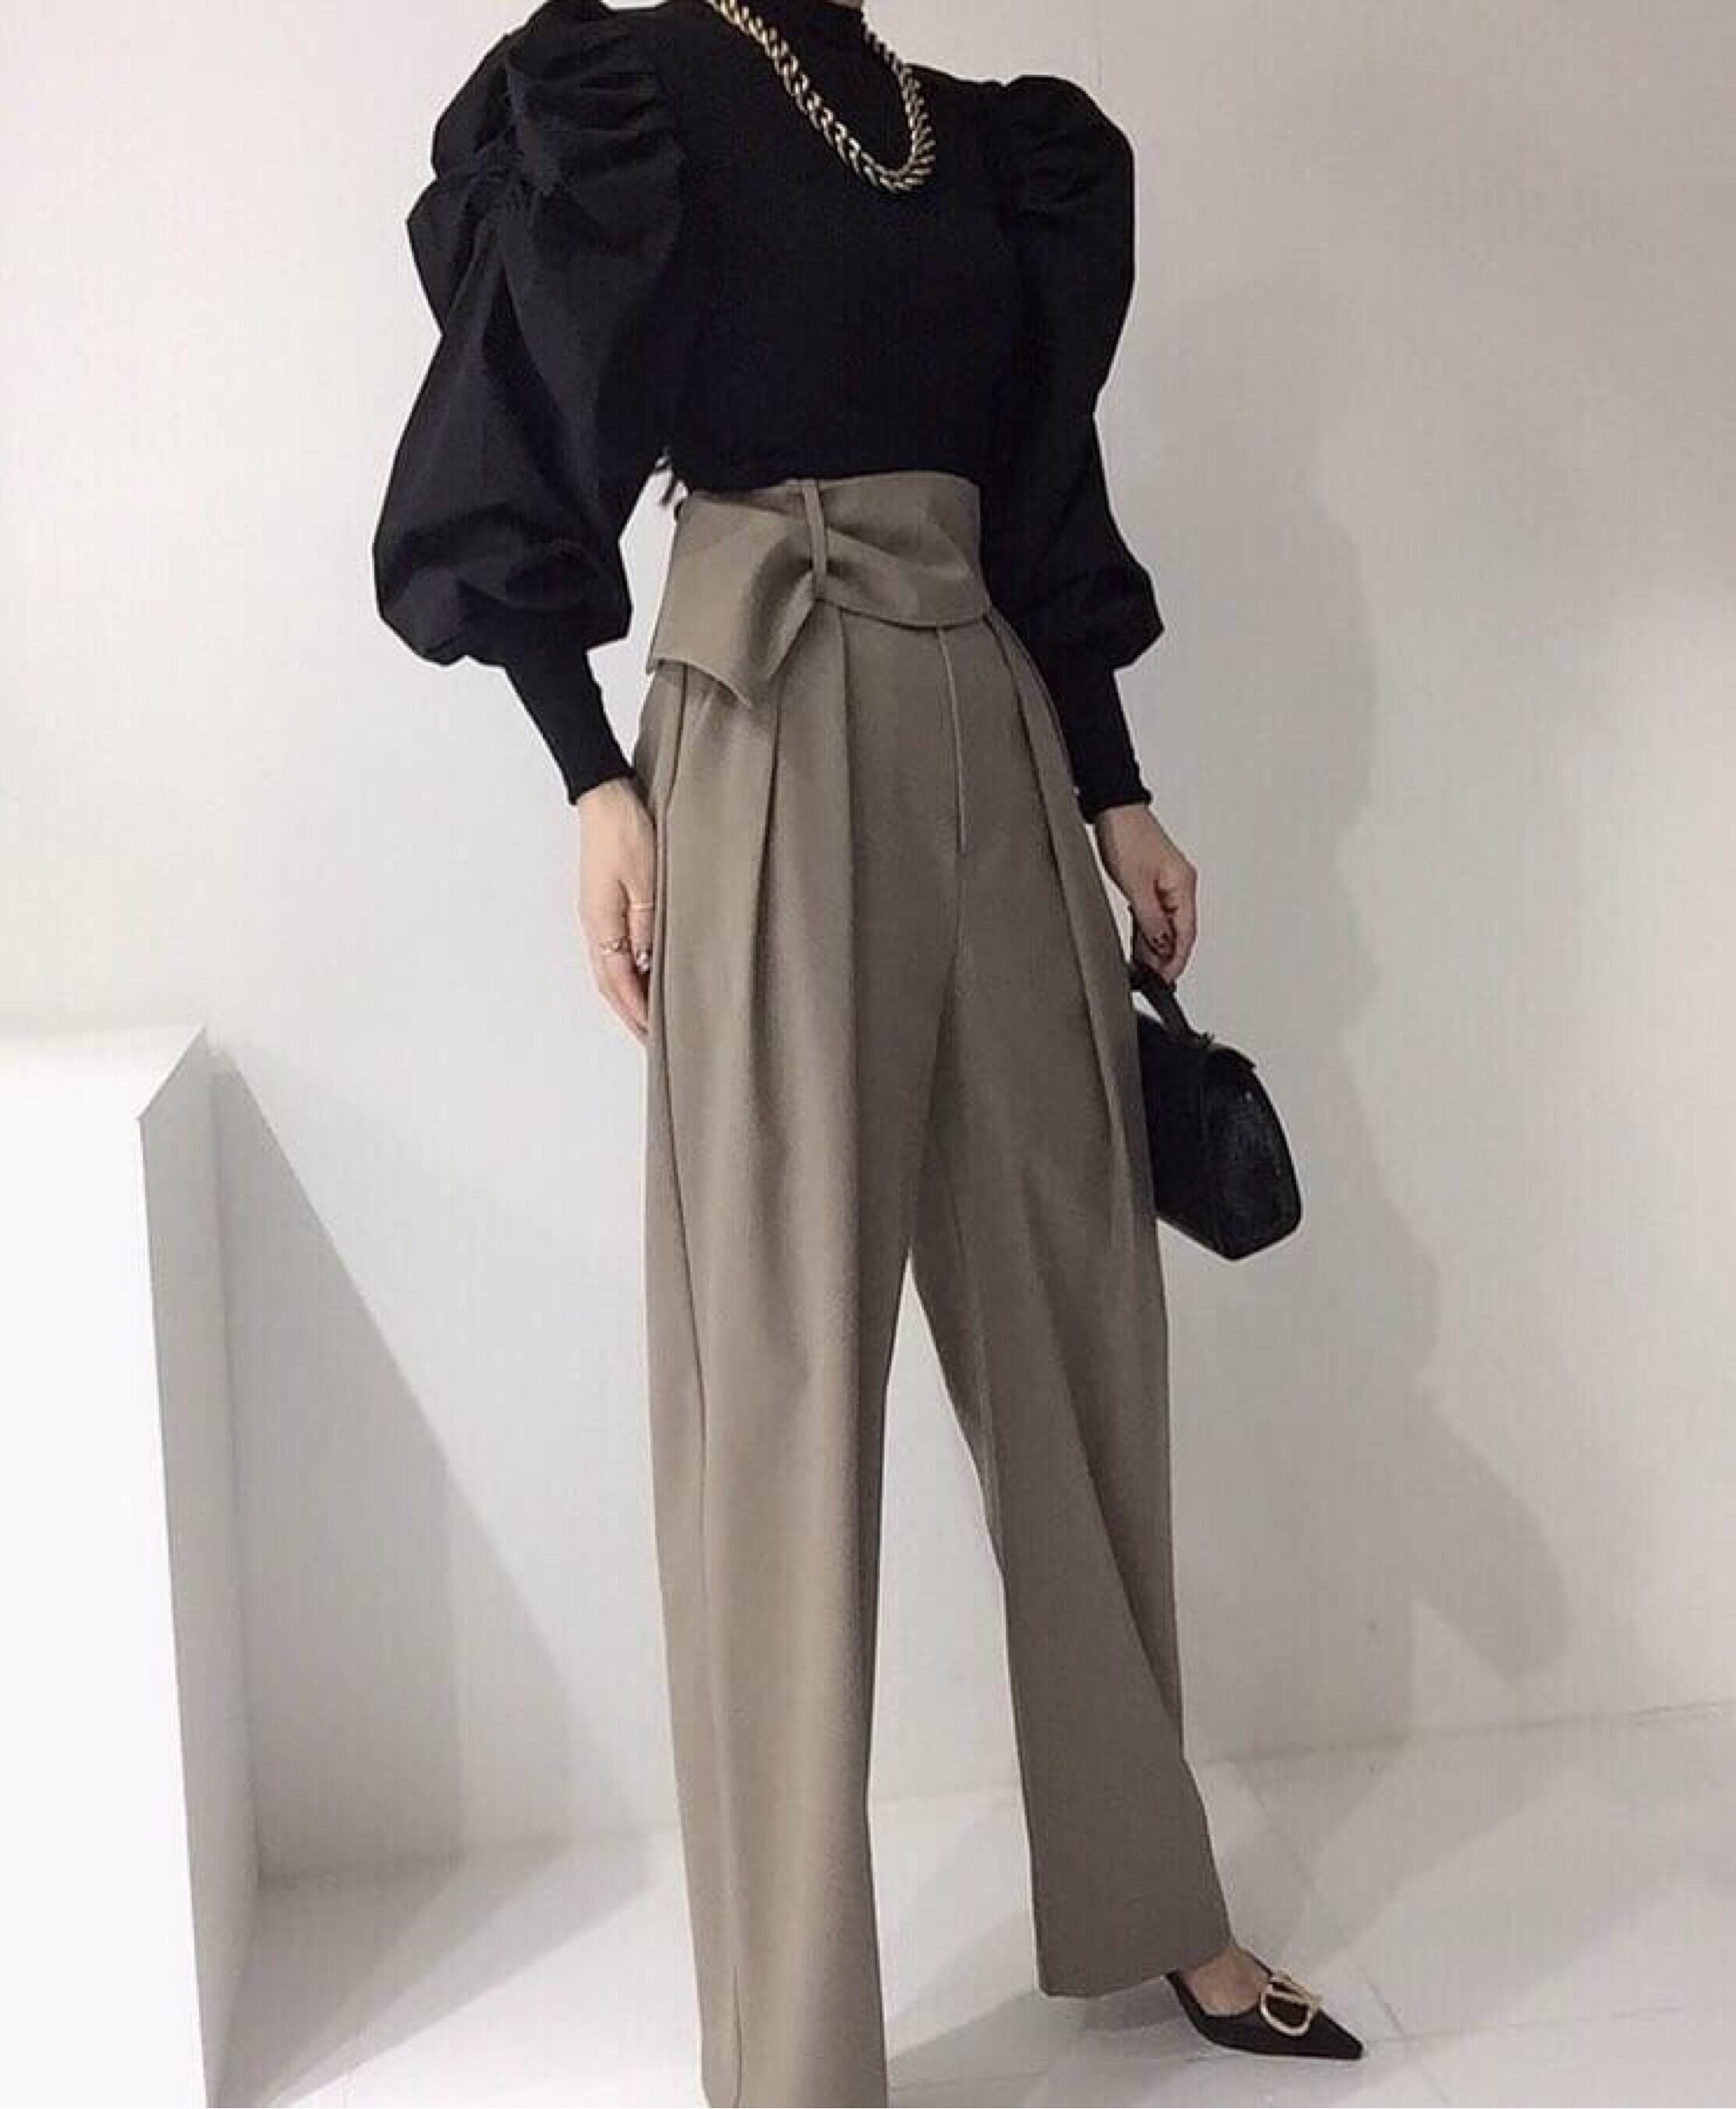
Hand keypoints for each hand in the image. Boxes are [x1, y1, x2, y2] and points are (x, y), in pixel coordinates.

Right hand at [577, 775, 657, 1041]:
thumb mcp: (646, 880)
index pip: (619, 982)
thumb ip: (647, 924)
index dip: (638, 1011)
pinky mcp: (602, 906)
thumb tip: (648, 965)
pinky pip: (611, 953)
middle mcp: (594, 926)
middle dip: (629, 1014)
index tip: (655, 1036)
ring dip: (627, 997)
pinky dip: (626, 975)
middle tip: (650, 1042)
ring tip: (648, 1019)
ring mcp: (595, 917)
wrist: (605, 798)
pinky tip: (642, 978)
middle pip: (608, 984)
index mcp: (602, 923)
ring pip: (608, 971)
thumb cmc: (628, 832)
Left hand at [1093, 801, 1197, 980]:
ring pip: (1164, 925)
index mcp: (1183, 884)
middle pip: (1178, 931)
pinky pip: (1153, 914)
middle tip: (1151, 980)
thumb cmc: (1126, 835)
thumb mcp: (1136, 885)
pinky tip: (1137, 948)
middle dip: (1166, 958)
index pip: (1186, 932)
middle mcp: (1179, 885)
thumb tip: (1161, 948)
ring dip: (1154, 947)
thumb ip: (1150, 920)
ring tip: (1143, 970)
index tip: (1166, 980)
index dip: (1176, 960)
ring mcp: (1166, 884)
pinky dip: (1146, 932)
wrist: (1112, 808)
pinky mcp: (1151, 882)